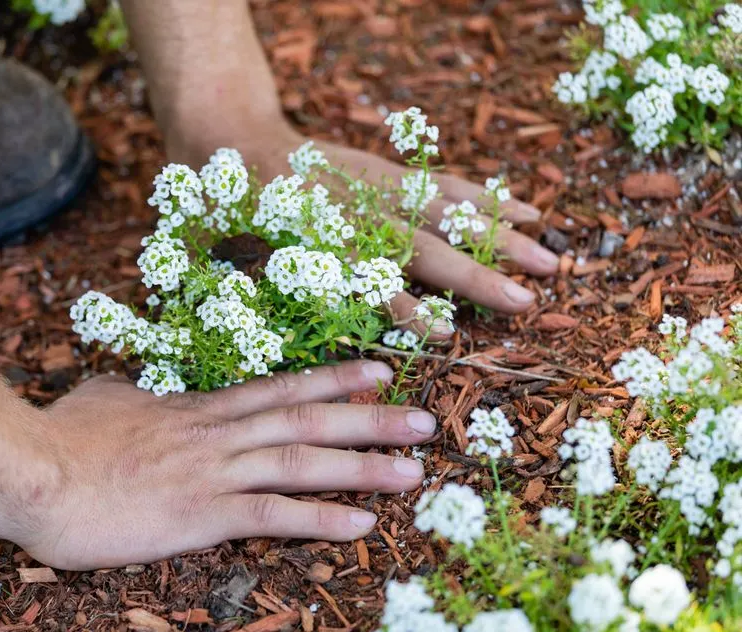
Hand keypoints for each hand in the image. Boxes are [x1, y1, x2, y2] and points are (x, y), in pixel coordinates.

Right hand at [14, 361, 433, 569]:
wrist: (32, 469)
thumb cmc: (62, 436)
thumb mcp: (105, 397)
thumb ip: (134, 394)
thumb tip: (136, 391)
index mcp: (199, 409)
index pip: (279, 389)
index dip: (332, 382)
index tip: (377, 374)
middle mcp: (218, 435)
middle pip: (307, 421)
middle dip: (371, 420)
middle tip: (425, 420)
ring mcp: (212, 472)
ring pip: (302, 462)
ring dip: (362, 466)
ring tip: (412, 471)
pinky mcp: (199, 514)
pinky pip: (271, 516)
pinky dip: (319, 519)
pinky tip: (360, 526)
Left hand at [166, 125, 558, 327]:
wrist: (230, 135)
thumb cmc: (226, 213)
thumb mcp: (224, 262)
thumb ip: (255, 305)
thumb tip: (271, 358)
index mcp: (311, 244)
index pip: (364, 280)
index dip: (401, 308)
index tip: (439, 334)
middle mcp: (352, 214)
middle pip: (420, 246)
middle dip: (474, 275)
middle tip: (525, 303)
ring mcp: (373, 187)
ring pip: (443, 211)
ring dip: (497, 235)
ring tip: (545, 258)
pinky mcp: (386, 170)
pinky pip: (444, 185)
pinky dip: (486, 199)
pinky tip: (526, 209)